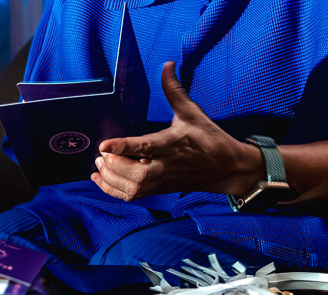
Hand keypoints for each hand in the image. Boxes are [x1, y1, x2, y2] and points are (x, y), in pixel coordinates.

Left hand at [90, 61, 262, 201]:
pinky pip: (133, 195)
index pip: (146, 147)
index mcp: (174, 143)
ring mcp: (162, 180)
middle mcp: (167, 164)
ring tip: (100, 165)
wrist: (227, 168)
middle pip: (137, 174)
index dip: (123, 147)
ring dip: (112, 179)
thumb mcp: (193, 112)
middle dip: (115, 166)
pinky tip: (101, 179)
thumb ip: (175, 91)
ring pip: (134, 188)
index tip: (104, 144)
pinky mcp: (159, 189)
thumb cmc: (209, 138)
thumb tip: (167, 65)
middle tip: (102, 155)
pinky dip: (113, 190)